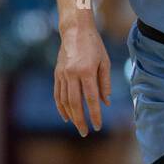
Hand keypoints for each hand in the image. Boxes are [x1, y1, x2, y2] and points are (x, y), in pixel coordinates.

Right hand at [53, 22, 111, 137]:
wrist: (75, 30)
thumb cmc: (94, 45)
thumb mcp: (104, 62)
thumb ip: (105, 83)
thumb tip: (106, 103)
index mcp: (87, 71)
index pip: (91, 98)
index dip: (95, 114)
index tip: (98, 126)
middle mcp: (72, 74)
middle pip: (75, 103)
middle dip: (81, 120)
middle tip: (85, 132)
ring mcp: (62, 74)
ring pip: (65, 101)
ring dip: (71, 116)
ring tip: (77, 126)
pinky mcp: (57, 73)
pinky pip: (57, 94)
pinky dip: (61, 107)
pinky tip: (66, 116)